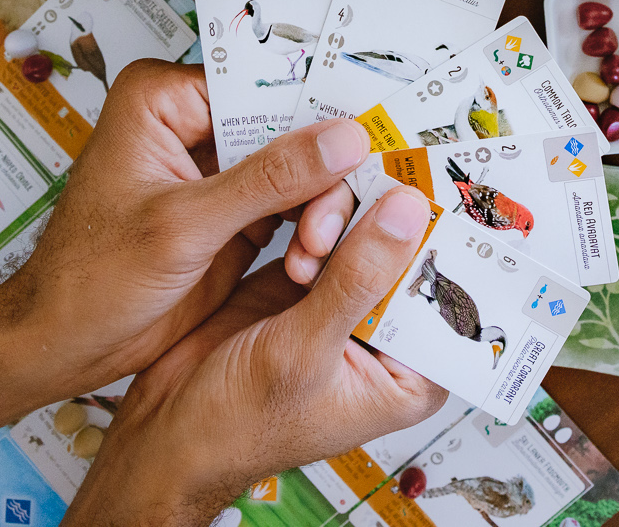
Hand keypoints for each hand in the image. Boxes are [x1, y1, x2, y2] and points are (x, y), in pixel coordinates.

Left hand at [0, 61, 373, 395]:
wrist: (66, 345)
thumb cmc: (88, 279)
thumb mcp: (185, 226)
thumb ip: (268, 180)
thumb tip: (341, 140)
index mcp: (165, 98)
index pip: (262, 82)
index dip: (316, 108)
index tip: (365, 134)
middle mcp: (195, 123)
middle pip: (289, 125)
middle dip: (322, 171)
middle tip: (339, 212)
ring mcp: (218, 169)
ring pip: (300, 169)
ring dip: (320, 207)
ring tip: (318, 247)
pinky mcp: (234, 211)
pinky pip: (293, 205)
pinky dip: (310, 232)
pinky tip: (313, 258)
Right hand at [63, 186, 443, 526]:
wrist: (165, 426)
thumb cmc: (236, 425)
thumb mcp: (305, 352)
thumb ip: (358, 281)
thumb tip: (408, 215)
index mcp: (411, 372)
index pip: (452, 296)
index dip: (445, 243)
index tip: (436, 191)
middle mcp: (388, 337)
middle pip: (412, 254)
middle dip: (382, 226)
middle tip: (356, 207)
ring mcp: (348, 304)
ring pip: (370, 234)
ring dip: (340, 226)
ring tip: (307, 246)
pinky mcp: (310, 283)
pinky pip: (330, 232)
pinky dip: (315, 226)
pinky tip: (296, 243)